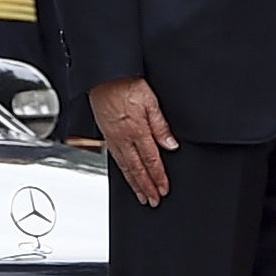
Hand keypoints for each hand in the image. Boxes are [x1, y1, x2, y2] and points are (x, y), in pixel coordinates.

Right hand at [92, 76, 177, 206]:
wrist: (104, 75)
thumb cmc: (126, 83)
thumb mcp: (151, 101)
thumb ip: (161, 125)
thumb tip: (171, 145)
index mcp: (137, 130)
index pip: (151, 160)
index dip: (158, 177)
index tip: (164, 189)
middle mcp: (123, 138)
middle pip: (137, 168)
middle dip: (146, 187)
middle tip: (153, 201)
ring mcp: (112, 138)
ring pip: (125, 166)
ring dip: (134, 183)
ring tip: (142, 195)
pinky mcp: (105, 134)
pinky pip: (115, 158)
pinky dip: (122, 171)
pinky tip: (126, 175)